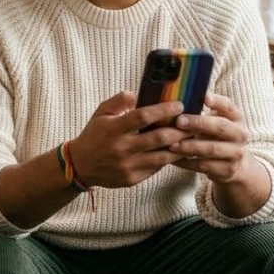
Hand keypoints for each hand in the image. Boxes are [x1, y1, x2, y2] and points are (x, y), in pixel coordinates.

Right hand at [68, 91, 191, 187]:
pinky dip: (168, 159)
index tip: (179, 105)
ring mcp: (128, 166)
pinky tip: (177, 151)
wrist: (80, 165)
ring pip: (163, 157)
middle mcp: (122, 148)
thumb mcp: (101, 112)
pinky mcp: (132, 179)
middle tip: (193, 123)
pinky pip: (156, 168)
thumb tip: (138, 94)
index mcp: (114, 128)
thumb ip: (119, 101)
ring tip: (191, 138)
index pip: (143, 116)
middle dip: (180, 130)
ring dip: (180, 147)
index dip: (164, 110)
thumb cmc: (94, 135)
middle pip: (159, 138)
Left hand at [170, 93, 252, 183]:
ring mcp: (236, 153)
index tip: (204, 97)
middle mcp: (240, 134)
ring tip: (172, 144)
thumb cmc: (217, 136)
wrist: (235, 165)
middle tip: (179, 121)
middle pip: (221, 127)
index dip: (217, 101)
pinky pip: (205, 166)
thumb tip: (176, 101)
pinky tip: (174, 159)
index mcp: (236, 118)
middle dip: (199, 123)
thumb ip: (203, 112)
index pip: (229, 106)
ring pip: (212, 149)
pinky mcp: (228, 170)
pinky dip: (188, 163)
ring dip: (190, 146)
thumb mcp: (216, 122)